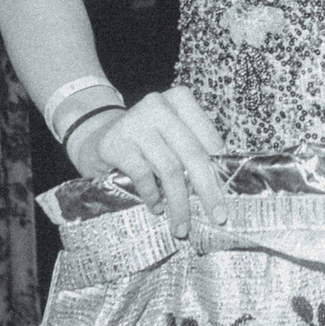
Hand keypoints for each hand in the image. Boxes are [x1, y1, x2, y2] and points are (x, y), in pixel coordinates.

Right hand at [71, 85, 228, 237]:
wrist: (95, 136)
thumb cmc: (146, 140)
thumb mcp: (172, 135)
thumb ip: (194, 149)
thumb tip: (222, 185)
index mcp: (180, 99)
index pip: (209, 138)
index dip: (220, 169)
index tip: (229, 195)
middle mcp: (158, 105)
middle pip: (193, 154)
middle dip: (208, 190)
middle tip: (218, 217)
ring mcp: (135, 123)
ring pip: (170, 169)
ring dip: (179, 202)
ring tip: (182, 225)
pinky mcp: (115, 144)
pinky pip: (143, 176)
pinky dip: (153, 196)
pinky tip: (157, 208)